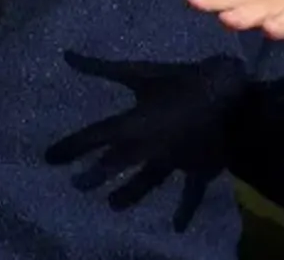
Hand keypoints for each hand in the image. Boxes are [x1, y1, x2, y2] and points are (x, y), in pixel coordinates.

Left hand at [46, 51, 242, 221]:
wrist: (234, 100)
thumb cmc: (185, 81)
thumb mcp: (141, 71)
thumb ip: (102, 68)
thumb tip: (67, 57)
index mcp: (132, 125)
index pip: (93, 138)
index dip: (70, 147)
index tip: (49, 158)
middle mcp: (147, 149)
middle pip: (115, 165)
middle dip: (95, 176)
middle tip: (77, 187)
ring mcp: (172, 162)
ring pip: (146, 182)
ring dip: (129, 194)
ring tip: (113, 206)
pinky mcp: (198, 169)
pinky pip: (190, 193)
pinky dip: (185, 210)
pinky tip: (178, 227)